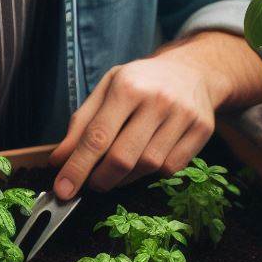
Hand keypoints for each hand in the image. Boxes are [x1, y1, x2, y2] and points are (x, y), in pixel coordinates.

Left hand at [47, 55, 215, 199]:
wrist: (191, 70)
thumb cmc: (141, 81)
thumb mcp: (106, 90)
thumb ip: (81, 123)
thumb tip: (60, 160)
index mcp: (128, 86)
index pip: (97, 136)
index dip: (77, 168)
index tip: (63, 190)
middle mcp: (157, 100)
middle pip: (123, 157)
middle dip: (100, 179)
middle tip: (90, 184)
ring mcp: (183, 115)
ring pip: (148, 166)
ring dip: (125, 179)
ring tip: (116, 171)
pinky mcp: (202, 130)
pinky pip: (171, 168)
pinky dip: (152, 174)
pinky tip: (143, 162)